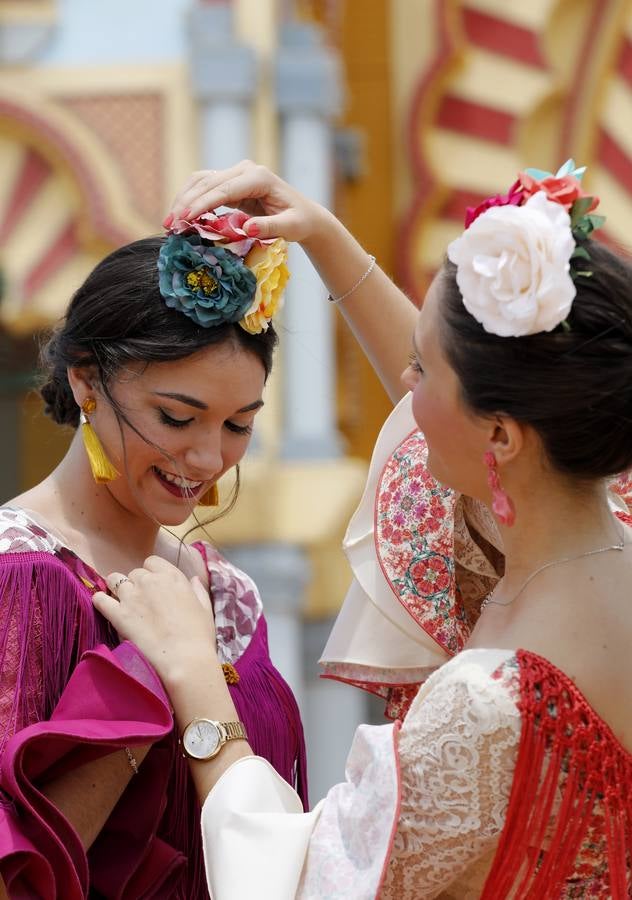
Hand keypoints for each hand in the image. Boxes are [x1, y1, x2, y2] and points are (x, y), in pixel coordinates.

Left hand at [93, 556, 216, 685]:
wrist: (185, 659)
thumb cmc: (199, 635)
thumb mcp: (205, 608)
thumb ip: (198, 590)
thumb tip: (194, 579)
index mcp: (172, 577)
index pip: (152, 562)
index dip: (151, 573)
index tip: (154, 586)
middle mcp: (150, 581)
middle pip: (134, 573)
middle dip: (136, 583)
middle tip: (140, 601)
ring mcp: (132, 596)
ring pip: (115, 580)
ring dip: (117, 588)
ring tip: (121, 602)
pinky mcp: (118, 614)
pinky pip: (100, 599)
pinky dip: (100, 601)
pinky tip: (103, 606)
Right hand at [166, 160, 330, 243]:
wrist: (303, 215)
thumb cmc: (299, 221)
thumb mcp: (290, 227)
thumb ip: (270, 227)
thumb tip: (248, 229)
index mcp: (259, 177)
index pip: (224, 189)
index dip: (202, 203)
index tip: (185, 218)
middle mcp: (245, 170)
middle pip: (208, 183)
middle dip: (186, 203)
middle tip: (169, 224)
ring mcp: (236, 174)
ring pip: (201, 181)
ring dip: (183, 199)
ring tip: (169, 221)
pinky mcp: (229, 182)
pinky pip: (204, 187)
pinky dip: (189, 199)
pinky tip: (180, 215)